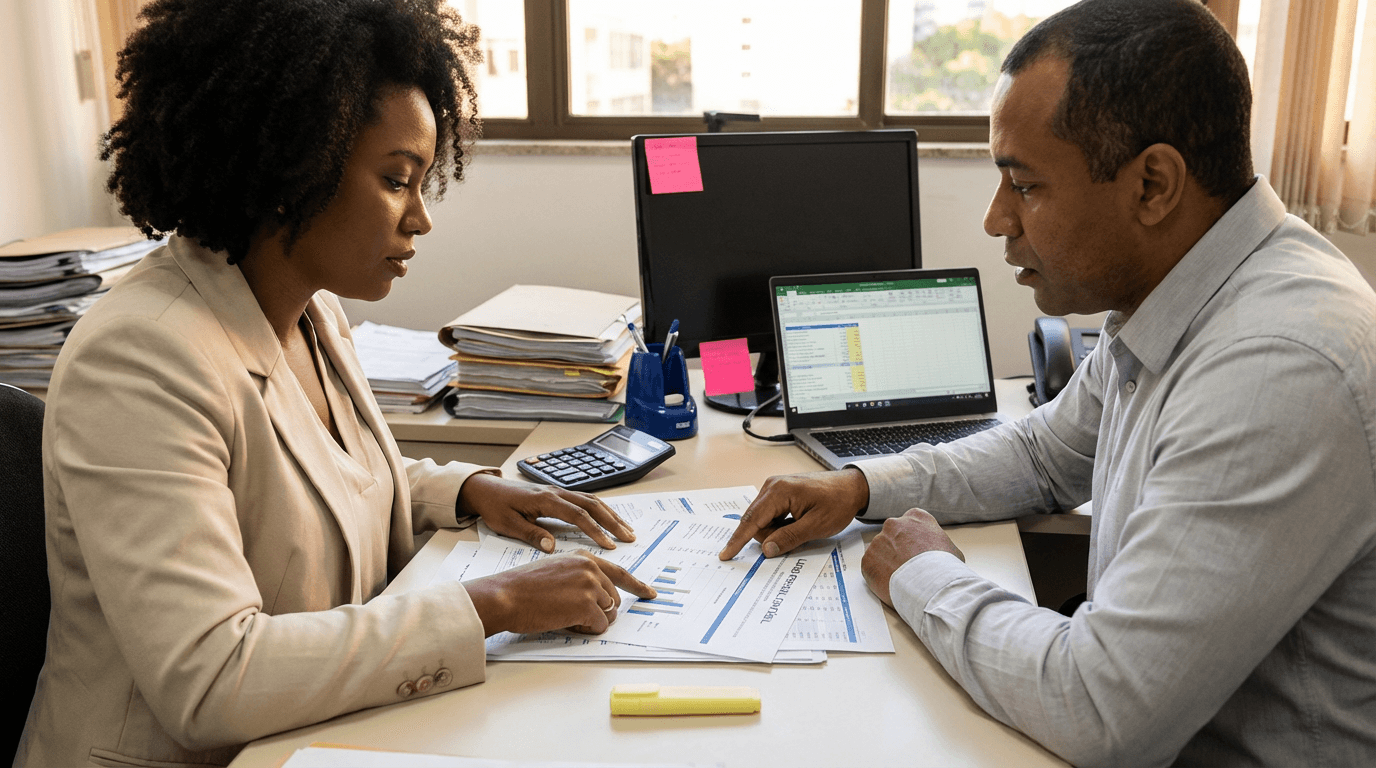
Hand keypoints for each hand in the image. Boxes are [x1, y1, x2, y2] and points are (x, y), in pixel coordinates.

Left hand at [458, 473, 634, 551]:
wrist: (486, 489)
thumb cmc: (495, 507)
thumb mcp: (508, 525)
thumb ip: (531, 534)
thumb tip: (552, 547)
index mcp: (545, 500)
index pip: (577, 515)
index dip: (595, 530)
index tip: (609, 545)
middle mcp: (556, 492)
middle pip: (592, 505)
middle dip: (613, 521)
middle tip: (629, 537)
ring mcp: (558, 491)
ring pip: (592, 500)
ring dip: (611, 514)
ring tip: (626, 529)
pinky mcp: (557, 494)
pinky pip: (585, 499)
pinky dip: (600, 509)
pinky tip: (608, 518)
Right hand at [464, 550, 657, 635]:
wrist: (505, 595)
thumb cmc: (522, 587)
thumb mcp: (556, 570)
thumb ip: (580, 577)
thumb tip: (598, 596)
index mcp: (584, 558)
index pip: (619, 572)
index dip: (637, 586)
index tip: (650, 593)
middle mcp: (591, 568)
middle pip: (614, 598)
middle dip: (599, 611)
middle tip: (572, 614)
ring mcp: (590, 585)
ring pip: (609, 613)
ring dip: (591, 621)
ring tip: (565, 616)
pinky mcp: (586, 605)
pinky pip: (599, 626)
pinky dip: (586, 630)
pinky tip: (566, 623)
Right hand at [718, 468, 869, 559]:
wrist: (852, 487)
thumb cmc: (837, 502)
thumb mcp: (816, 526)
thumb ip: (788, 538)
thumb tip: (766, 549)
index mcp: (779, 491)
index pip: (751, 520)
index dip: (738, 540)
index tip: (726, 554)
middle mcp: (772, 486)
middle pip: (755, 521)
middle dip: (770, 536)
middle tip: (797, 536)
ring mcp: (775, 488)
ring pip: (762, 520)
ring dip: (777, 531)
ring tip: (802, 526)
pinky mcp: (780, 493)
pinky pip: (770, 515)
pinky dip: (780, 525)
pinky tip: (798, 522)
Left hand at [861, 508, 963, 605]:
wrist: (930, 586)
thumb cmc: (944, 569)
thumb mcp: (951, 549)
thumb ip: (938, 544)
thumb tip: (938, 554)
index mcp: (916, 517)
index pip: (910, 523)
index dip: (913, 539)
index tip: (915, 550)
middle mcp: (894, 524)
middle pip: (892, 535)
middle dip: (897, 549)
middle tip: (907, 567)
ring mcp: (878, 541)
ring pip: (880, 551)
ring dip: (887, 562)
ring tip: (901, 578)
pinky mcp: (867, 559)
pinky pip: (870, 566)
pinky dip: (877, 575)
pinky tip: (890, 583)